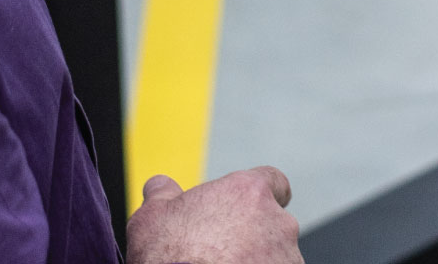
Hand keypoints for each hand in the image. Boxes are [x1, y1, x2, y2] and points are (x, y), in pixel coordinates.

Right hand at [125, 167, 302, 263]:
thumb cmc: (170, 258)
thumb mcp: (151, 219)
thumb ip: (162, 194)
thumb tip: (160, 186)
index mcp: (249, 191)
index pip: (273, 181)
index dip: (259, 195)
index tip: (245, 209)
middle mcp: (277, 220)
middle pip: (271, 221)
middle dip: (252, 234)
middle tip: (220, 252)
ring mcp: (286, 255)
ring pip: (276, 253)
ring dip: (257, 260)